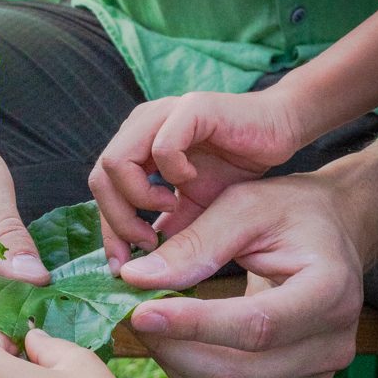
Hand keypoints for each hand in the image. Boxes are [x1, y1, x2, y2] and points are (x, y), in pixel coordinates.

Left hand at [89, 87, 303, 269]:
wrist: (278, 130)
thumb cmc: (235, 168)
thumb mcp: (193, 211)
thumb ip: (165, 231)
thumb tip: (138, 267)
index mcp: (135, 147)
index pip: (101, 190)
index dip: (108, 231)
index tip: (123, 264)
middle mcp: (141, 127)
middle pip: (100, 178)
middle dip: (119, 221)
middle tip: (148, 242)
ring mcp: (162, 115)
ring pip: (117, 162)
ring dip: (139, 198)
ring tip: (169, 210)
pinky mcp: (191, 109)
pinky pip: (162, 146)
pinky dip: (172, 173)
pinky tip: (191, 182)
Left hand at [117, 170, 363, 377]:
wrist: (334, 232)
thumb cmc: (290, 211)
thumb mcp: (246, 206)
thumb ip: (194, 243)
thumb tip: (136, 279)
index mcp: (329, 290)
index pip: (257, 326)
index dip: (193, 326)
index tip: (140, 312)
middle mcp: (333, 342)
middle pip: (238, 375)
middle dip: (174, 351)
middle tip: (135, 317)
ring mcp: (318, 371)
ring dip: (177, 369)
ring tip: (153, 329)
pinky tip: (176, 345)